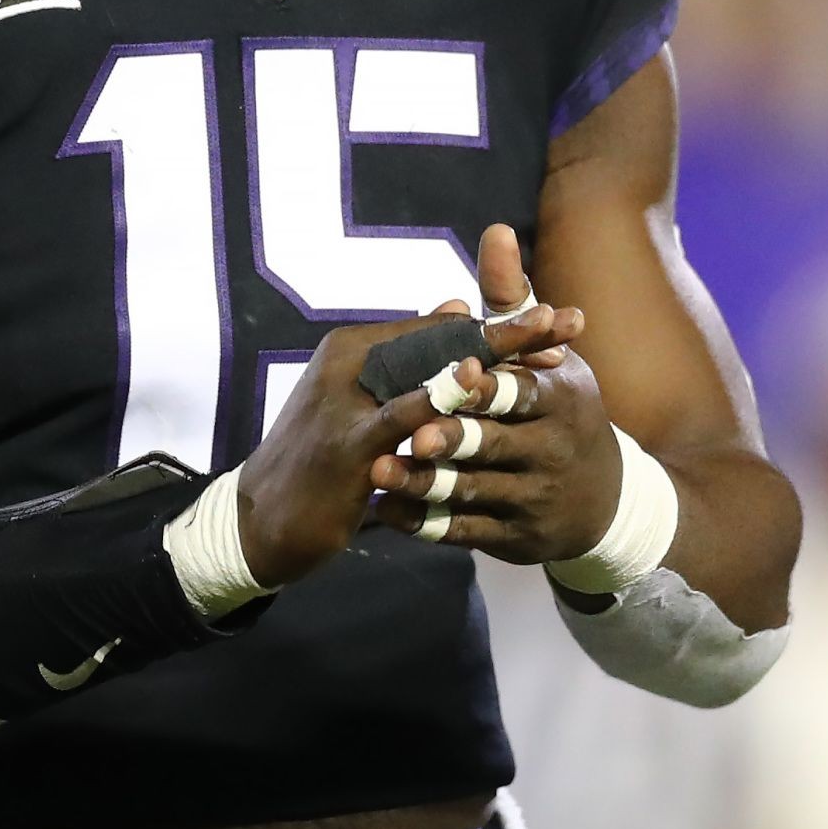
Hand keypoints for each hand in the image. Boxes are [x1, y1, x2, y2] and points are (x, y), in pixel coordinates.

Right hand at [239, 227, 580, 586]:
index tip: (559, 321)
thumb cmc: (321, 460)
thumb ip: (407, 361)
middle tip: (566, 320)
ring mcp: (346, 402)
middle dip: (510, 330)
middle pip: (443, 340)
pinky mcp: (346, 445)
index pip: (439, 328)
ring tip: (540, 342)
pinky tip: (476, 388)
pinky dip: (438, 399)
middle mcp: (349, 363)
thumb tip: (456, 308)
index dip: (501, 325)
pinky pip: (399, 419)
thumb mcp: (362, 405)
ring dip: (490, 354)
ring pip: (430, 370)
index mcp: (355, 347)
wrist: (261, 521)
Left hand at [368, 226, 620, 563]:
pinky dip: (424, 521)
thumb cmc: (557, 409)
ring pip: (473, 492)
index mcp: (564, 402)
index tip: (451, 377)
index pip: (522, 392)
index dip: (486, 387)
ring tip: (377, 472)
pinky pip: (464, 532)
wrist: (602, 501)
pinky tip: (385, 509)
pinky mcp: (516, 539)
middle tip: (406, 435)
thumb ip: (511, 300)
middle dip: (450, 439)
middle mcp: (555, 452)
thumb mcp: (545, 357)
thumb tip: (494, 231)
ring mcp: (536, 500)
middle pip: (494, 445)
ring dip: (425, 483)